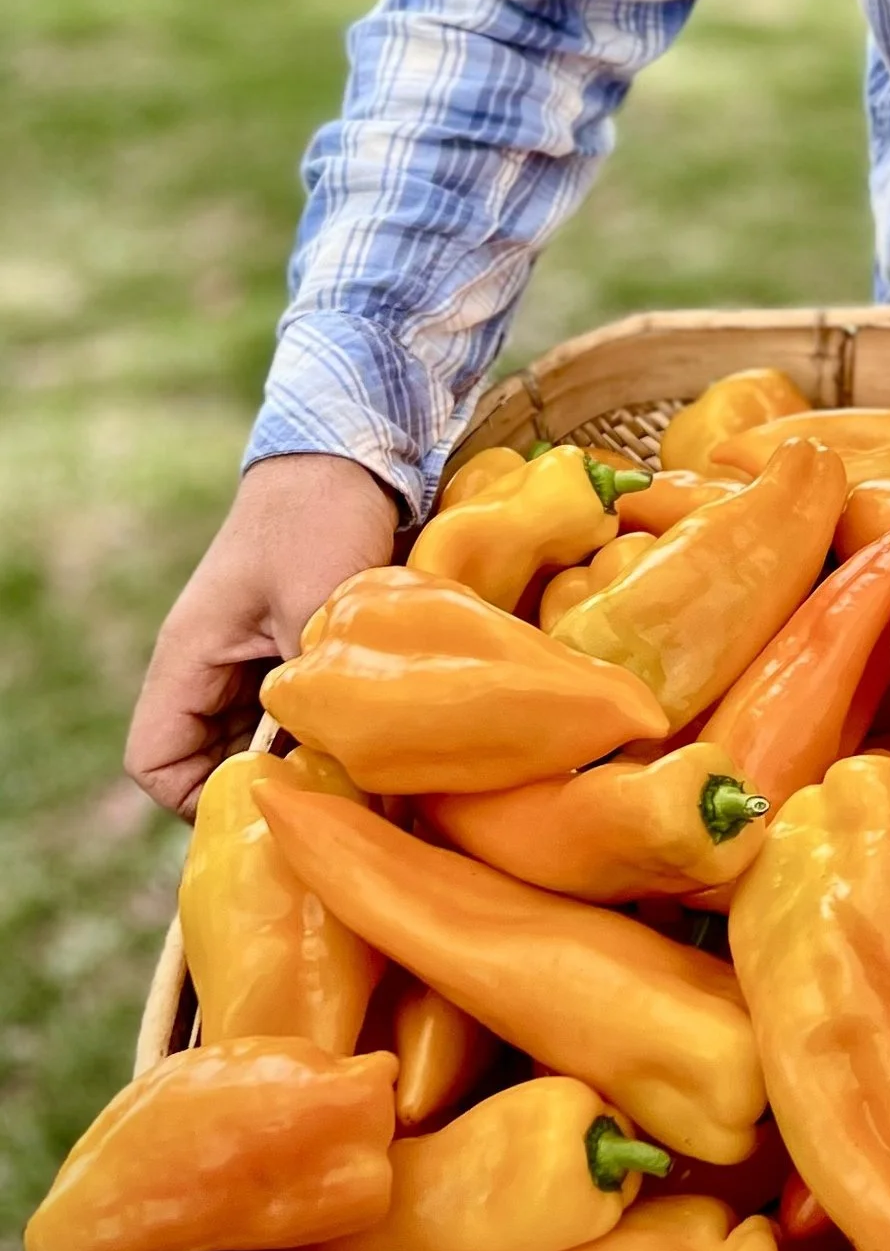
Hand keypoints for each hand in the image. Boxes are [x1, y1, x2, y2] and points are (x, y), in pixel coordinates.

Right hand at [125, 453, 399, 819]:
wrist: (354, 451)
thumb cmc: (322, 515)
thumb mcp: (318, 600)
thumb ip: (313, 684)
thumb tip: (332, 766)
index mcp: (190, 658)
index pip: (156, 762)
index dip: (200, 797)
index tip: (271, 799)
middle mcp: (212, 668)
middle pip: (208, 762)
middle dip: (263, 787)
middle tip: (329, 799)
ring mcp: (253, 660)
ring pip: (257, 742)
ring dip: (301, 760)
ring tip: (358, 776)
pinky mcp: (295, 651)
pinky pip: (294, 714)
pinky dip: (324, 731)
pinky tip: (371, 737)